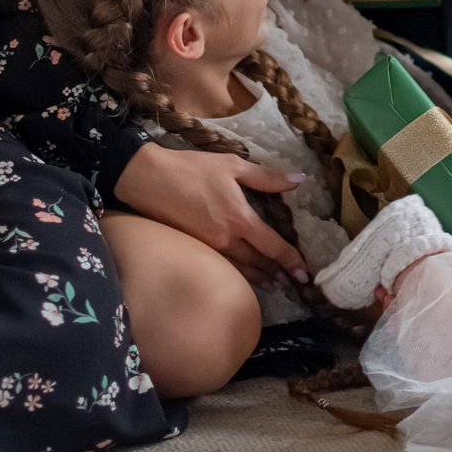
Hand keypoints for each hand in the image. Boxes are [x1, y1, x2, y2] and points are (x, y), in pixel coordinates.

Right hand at [114, 141, 308, 292]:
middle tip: (292, 283)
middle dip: (277, 274)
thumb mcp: (232, 165)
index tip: (304, 274)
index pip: (272, 246)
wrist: (147, 178)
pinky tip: (243, 276)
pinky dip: (238, 275)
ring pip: (240, 270)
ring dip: (259, 279)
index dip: (291, 260)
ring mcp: (209, 248)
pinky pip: (223, 267)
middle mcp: (227, 239)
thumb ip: (267, 177)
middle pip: (258, 263)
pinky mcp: (194, 249)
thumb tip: (299, 179)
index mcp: (239, 218)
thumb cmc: (191, 168)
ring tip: (274, 286)